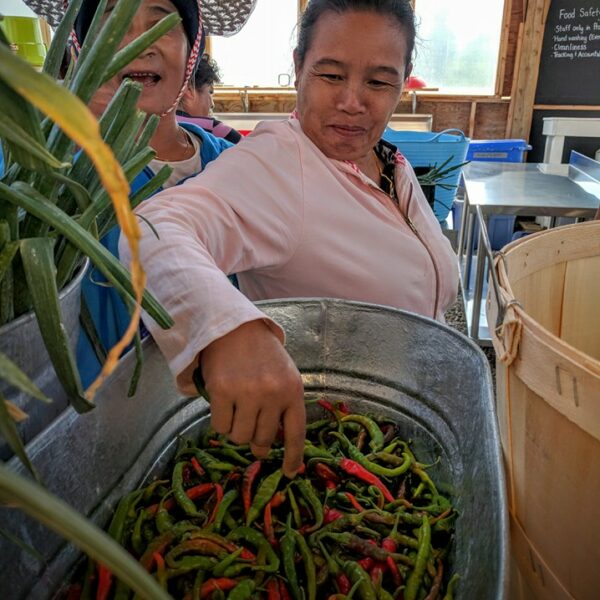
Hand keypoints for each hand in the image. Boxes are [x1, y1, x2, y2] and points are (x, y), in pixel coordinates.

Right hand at [200, 320, 305, 476]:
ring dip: (236, 430)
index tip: (290, 473)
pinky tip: (223, 403)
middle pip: (263, 440)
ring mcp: (247, 393)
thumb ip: (283, 405)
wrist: (233, 327)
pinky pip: (220, 427)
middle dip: (256, 440)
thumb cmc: (262, 354)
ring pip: (240, 437)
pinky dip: (220, 421)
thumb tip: (272, 443)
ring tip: (236, 410)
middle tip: (251, 429)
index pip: (296, 432)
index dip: (293, 456)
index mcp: (293, 390)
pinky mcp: (222, 391)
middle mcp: (272, 393)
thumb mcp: (283, 375)